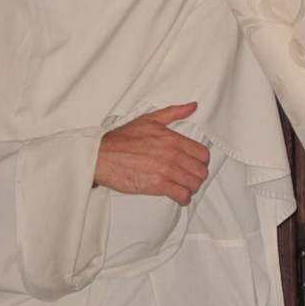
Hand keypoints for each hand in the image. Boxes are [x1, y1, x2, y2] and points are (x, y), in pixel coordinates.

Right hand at [94, 102, 210, 205]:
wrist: (102, 155)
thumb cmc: (123, 138)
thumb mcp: (149, 119)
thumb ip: (174, 113)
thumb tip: (193, 106)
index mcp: (173, 138)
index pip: (203, 154)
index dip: (202, 162)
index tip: (196, 166)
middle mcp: (173, 154)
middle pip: (201, 171)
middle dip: (197, 177)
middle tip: (190, 179)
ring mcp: (166, 170)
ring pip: (194, 184)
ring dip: (191, 189)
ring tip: (184, 189)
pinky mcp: (157, 185)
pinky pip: (182, 195)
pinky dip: (183, 199)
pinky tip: (179, 198)